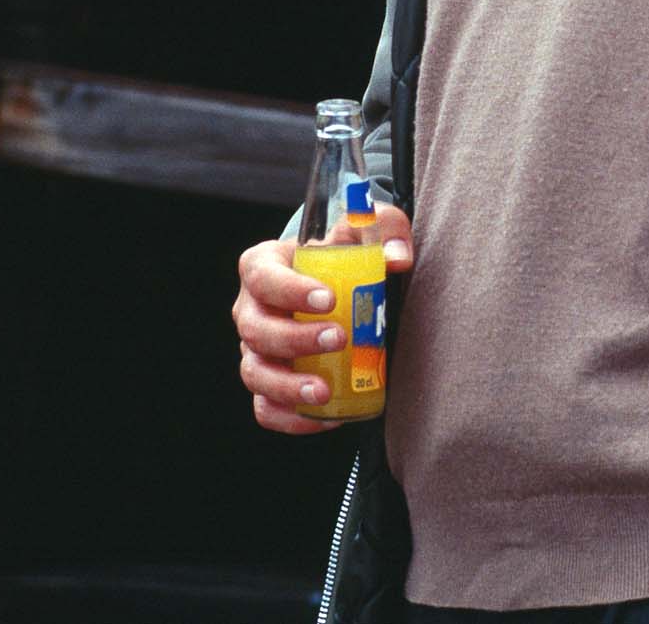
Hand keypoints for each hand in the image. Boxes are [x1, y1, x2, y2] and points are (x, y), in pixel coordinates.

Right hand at [233, 204, 412, 433]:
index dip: (289, 290)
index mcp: (263, 266)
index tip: (328, 299)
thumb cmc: (343, 253)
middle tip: (338, 338)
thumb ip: (386, 231)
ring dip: (286, 385)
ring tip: (324, 391)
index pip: (262, 277)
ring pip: (255, 373)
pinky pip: (265, 408)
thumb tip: (398, 258)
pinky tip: (326, 418)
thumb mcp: (365, 230)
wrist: (334, 284)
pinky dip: (290, 418)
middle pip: (255, 329)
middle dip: (294, 338)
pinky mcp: (267, 382)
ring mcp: (254, 350)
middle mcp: (250, 309)